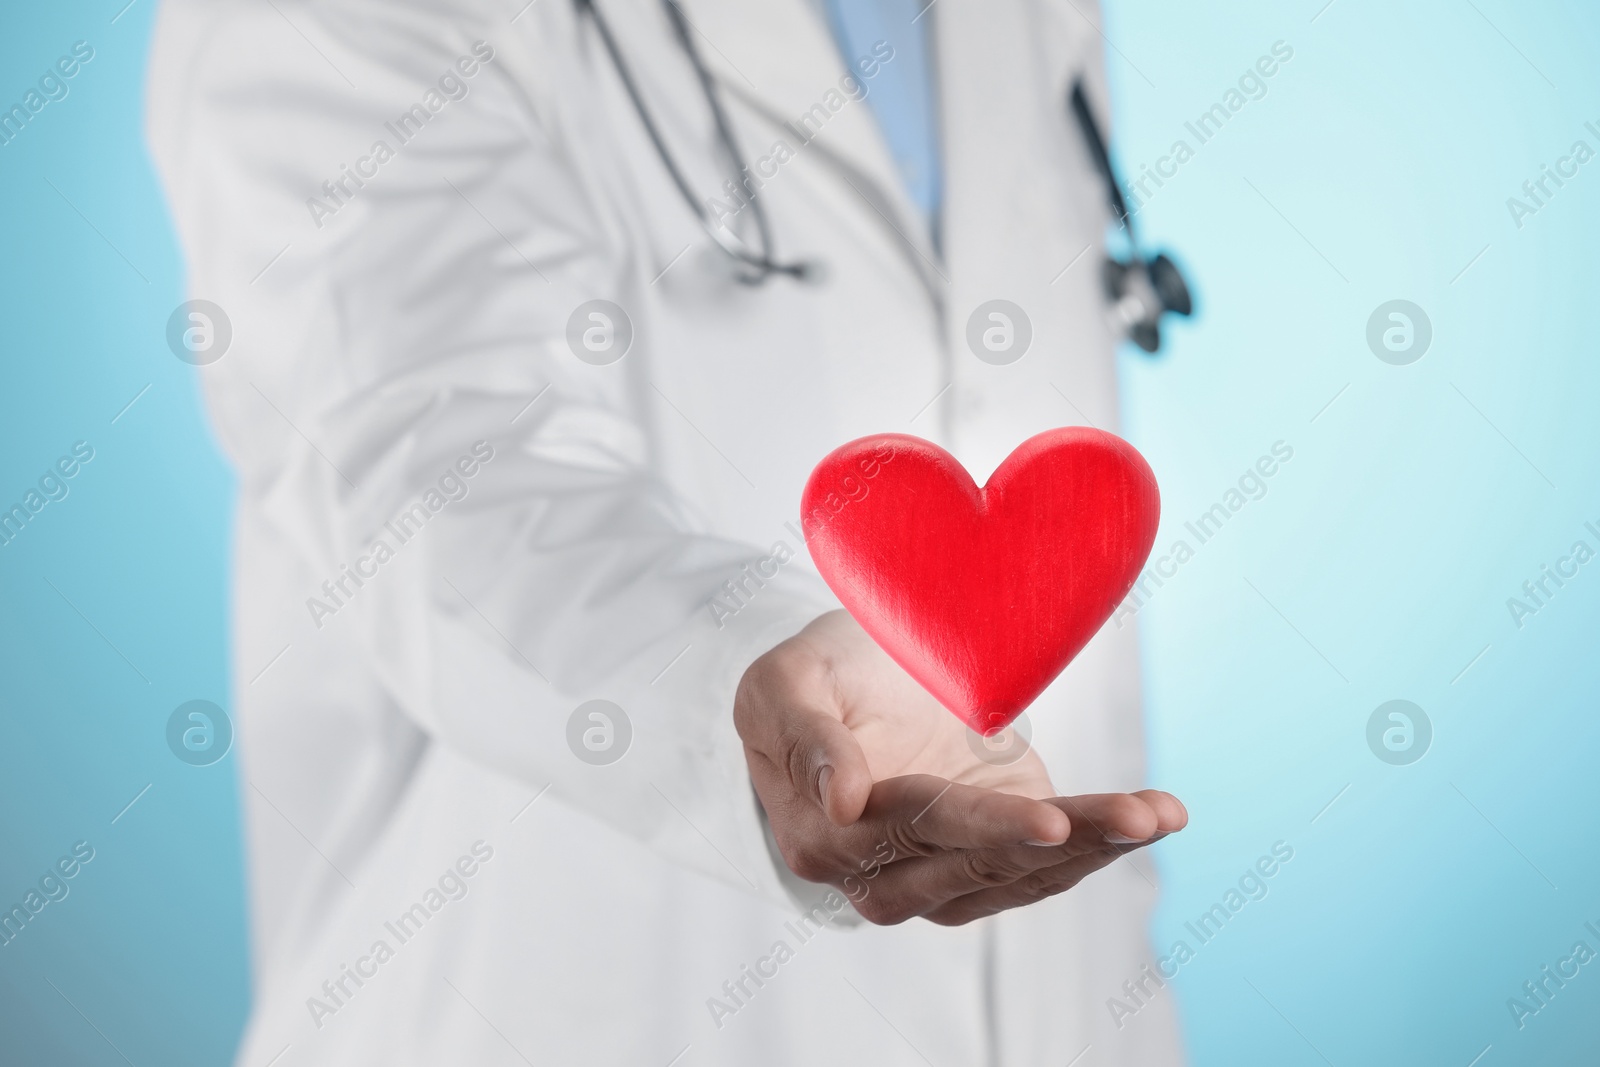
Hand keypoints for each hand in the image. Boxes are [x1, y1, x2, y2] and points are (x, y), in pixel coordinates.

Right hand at [734, 610, 1186, 924]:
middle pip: (981, 860)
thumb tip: (840, 802)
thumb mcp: (779, 686)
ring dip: (1097, 846)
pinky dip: (1104, 841)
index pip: (912, 830)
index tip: (1044, 819)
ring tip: (1157, 814)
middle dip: (1064, 840)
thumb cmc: (811, 679)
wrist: (846, 690)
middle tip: (1134, 818)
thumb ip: (802, 738)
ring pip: (1025, 871)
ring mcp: (942, 875)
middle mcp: (882, 876)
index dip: (981, 827)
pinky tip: (1156, 816)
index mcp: (823, 836)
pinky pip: (1049, 861)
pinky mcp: (992, 856)